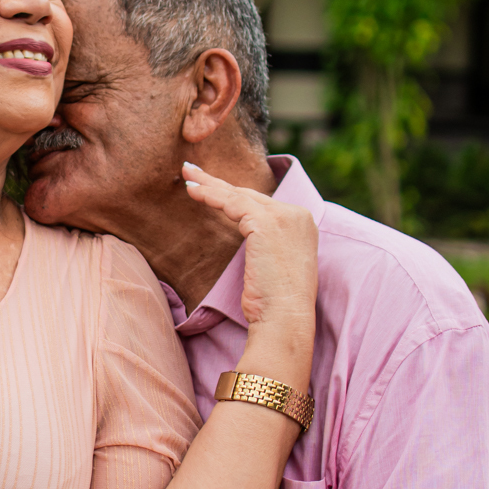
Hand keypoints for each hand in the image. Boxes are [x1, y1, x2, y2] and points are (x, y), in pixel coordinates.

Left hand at [182, 161, 317, 377]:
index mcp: (302, 223)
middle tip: (193, 170)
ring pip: (238, 195)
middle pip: (250, 193)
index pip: (262, 203)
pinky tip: (193, 191)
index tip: (213, 187)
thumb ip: (265, 246)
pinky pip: (232, 203)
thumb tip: (247, 241)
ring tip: (187, 174)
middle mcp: (297, 214)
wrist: (285, 318)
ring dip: (209, 184)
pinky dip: (210, 195)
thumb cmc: (275, 303)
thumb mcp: (273, 266)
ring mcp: (284, 216)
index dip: (234, 194)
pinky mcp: (266, 223)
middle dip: (219, 182)